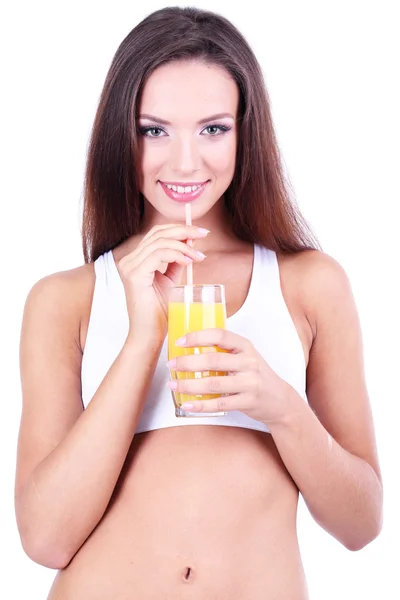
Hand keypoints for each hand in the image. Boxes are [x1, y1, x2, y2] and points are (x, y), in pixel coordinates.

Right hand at [118, 224, 208, 340]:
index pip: (156, 234)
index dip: (179, 229)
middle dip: (184, 231)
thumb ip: (176, 263)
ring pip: (159, 242)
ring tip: (199, 256)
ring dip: (184, 245)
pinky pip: (157, 255)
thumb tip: (190, 244)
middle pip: (158, 233)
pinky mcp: (134, 276)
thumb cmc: (159, 313)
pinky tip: (189, 261)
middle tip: (204, 234)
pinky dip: (176, 254)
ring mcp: (129, 267)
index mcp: (135, 260)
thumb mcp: (170, 282)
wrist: (149, 336)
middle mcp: (128, 261)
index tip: (200, 233)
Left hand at [167, 329, 291, 425]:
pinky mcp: (248, 402)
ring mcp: (250, 383)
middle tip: (172, 365)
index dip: (198, 336)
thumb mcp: (245, 356)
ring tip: (174, 384)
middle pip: (213, 360)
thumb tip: (189, 348)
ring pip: (214, 383)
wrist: (279, 399)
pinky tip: (187, 404)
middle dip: (188, 362)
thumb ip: (224, 351)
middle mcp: (249, 362)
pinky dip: (201, 405)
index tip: (180, 342)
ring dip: (189, 385)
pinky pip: (220, 404)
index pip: (220, 335)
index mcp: (245, 346)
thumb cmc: (255, 375)